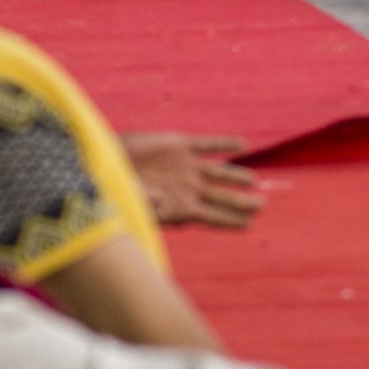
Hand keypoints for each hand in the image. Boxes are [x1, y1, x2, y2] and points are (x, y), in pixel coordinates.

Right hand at [122, 133, 262, 229]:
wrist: (106, 162)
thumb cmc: (119, 190)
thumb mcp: (134, 203)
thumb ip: (152, 206)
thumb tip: (167, 206)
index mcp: (181, 206)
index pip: (212, 216)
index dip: (230, 221)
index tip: (249, 224)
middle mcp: (189, 187)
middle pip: (222, 196)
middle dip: (241, 201)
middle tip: (262, 205)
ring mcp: (187, 166)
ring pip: (219, 172)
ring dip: (237, 175)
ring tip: (254, 180)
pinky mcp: (180, 145)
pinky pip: (208, 145)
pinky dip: (224, 144)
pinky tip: (242, 144)